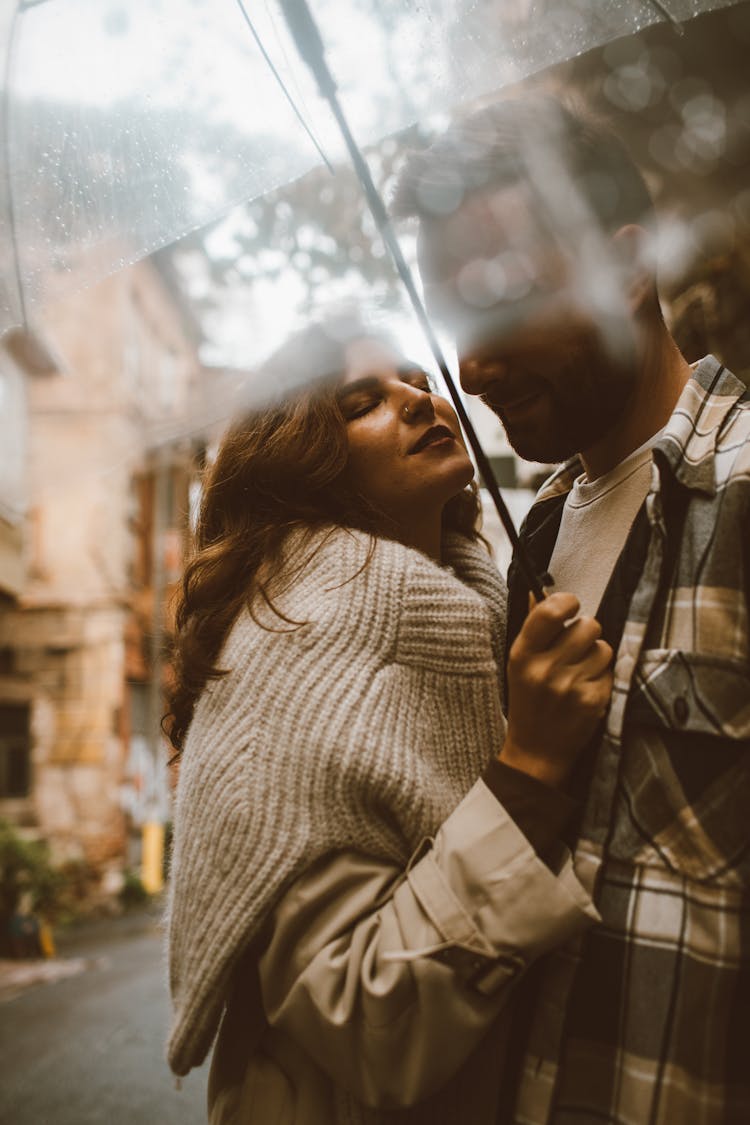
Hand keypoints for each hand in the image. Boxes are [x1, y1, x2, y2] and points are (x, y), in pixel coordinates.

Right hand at [501, 592, 612, 786]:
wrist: (536, 752)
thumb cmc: (529, 702)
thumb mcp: (519, 664)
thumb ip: (533, 628)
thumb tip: (541, 591)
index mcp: (522, 655)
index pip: (550, 611)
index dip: (567, 603)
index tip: (570, 608)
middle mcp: (545, 669)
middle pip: (587, 625)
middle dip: (586, 632)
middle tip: (575, 649)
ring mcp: (570, 687)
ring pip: (603, 648)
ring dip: (596, 656)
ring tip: (580, 672)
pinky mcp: (593, 702)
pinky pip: (611, 671)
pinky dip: (603, 678)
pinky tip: (587, 690)